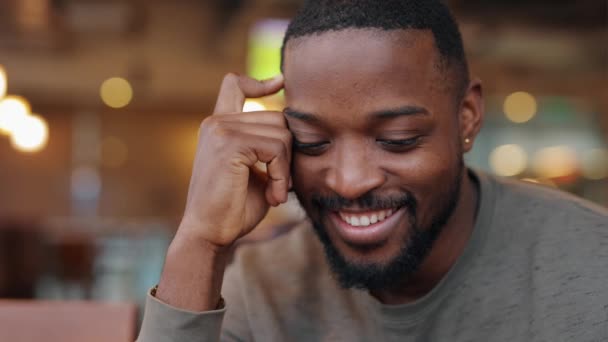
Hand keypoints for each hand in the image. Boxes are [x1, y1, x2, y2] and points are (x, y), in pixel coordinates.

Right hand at [177, 73, 289, 248]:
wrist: (210, 234)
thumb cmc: (234, 208)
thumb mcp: (255, 172)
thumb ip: (269, 149)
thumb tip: (301, 135)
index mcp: (219, 127)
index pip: (235, 85)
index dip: (259, 82)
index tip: (281, 81)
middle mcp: (216, 123)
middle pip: (277, 118)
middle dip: (288, 153)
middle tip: (282, 185)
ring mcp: (221, 130)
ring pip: (281, 133)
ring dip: (287, 168)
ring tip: (277, 193)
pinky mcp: (229, 143)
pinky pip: (276, 148)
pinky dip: (283, 174)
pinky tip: (275, 196)